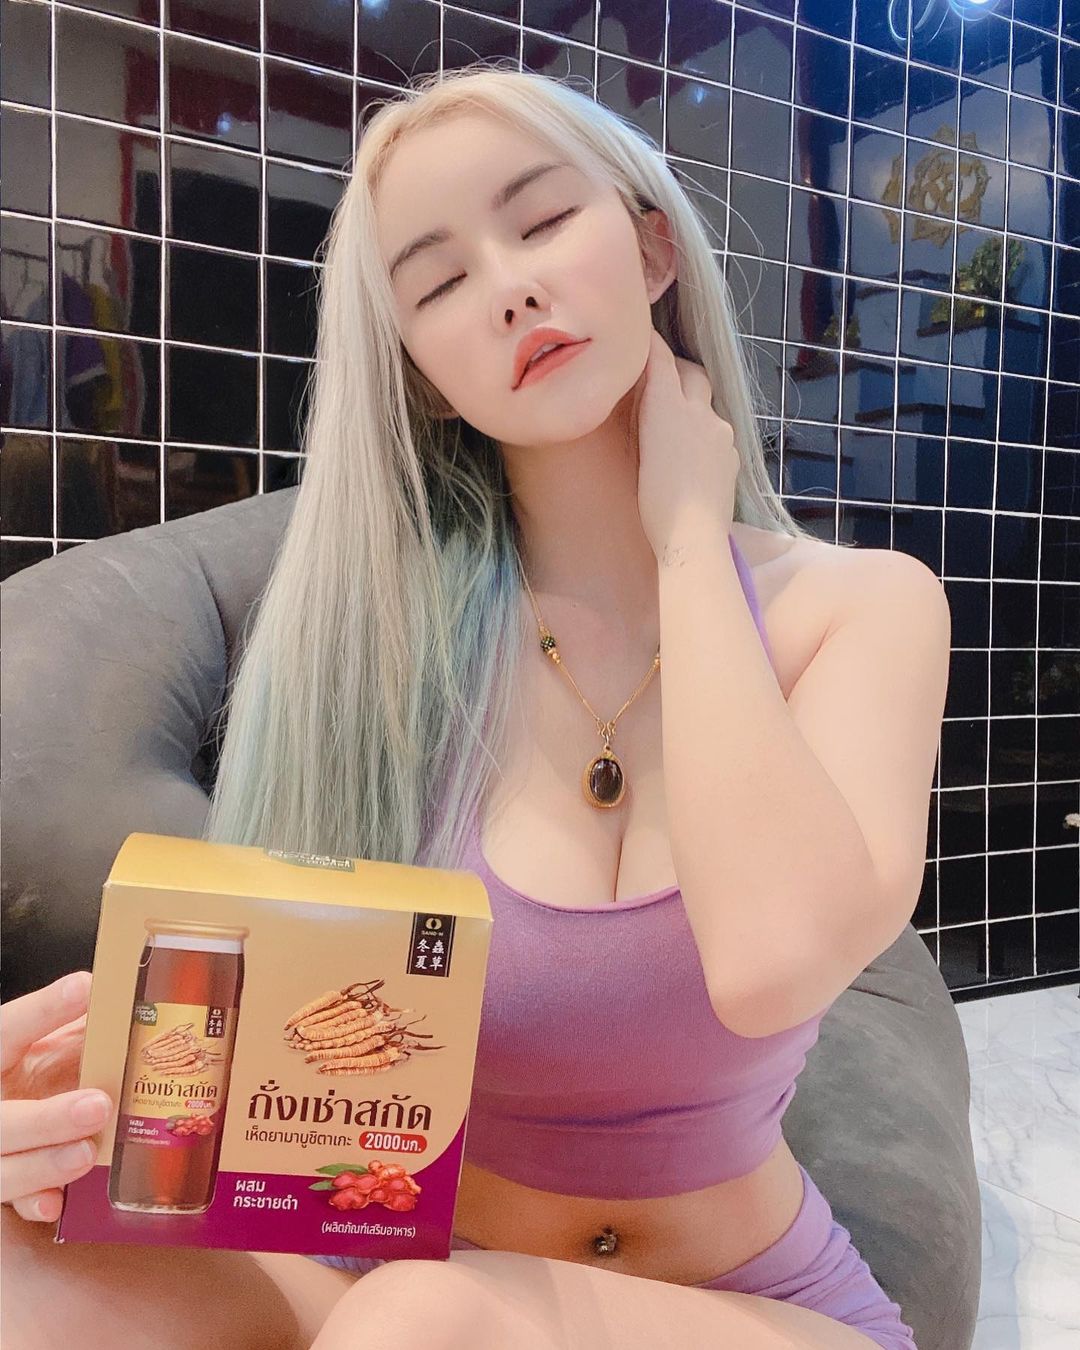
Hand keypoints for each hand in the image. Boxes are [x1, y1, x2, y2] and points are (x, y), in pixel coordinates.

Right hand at [1, 972, 110, 1222]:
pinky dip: (33, 1203)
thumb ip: (80, 1026)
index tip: (86, 987)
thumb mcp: (50, 1045)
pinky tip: (56, 1203)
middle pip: (2, 1120)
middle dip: (46, 1118)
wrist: (14, 1121)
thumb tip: (135, 997)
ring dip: (43, 1163)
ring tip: (87, 1153)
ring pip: (2, 1168)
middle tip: (99, 1106)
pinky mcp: (2, 1187)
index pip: (7, 1030)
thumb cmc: (38, 1077)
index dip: (44, 1010)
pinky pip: (10, 1206)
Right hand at [632, 329, 739, 558]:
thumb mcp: (639, 453)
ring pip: (706, 405)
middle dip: (677, 368)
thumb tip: (648, 402)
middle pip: (693, 373)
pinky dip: (703, 435)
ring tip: (673, 426)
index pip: (661, 359)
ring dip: (692, 406)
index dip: (651, 344)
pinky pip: (717, 433)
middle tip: (659, 378)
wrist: (694, 537)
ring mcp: (721, 434)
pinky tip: (691, 458)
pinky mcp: (732, 455)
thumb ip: (645, 419)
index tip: (641, 335)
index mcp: (670, 408)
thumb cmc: (655, 502)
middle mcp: (700, 412)